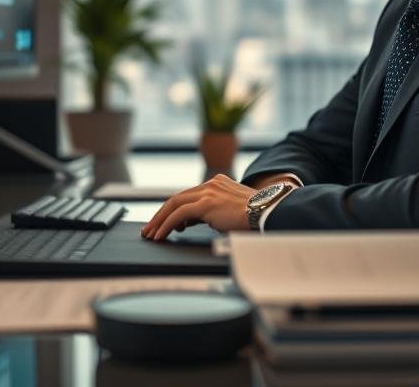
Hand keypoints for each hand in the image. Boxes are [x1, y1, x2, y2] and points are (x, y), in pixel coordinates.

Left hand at [141, 174, 255, 241]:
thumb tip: (191, 222)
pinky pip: (179, 214)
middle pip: (177, 198)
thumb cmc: (254, 216)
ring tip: (151, 234)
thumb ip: (211, 212)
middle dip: (160, 215)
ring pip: (174, 204)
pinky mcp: (206, 203)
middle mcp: (210, 184)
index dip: (174, 210)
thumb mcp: (229, 210)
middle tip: (150, 228)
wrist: (268, 212)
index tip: (165, 222)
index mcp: (217, 183)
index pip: (188, 196)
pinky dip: (166, 225)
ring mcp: (208, 192)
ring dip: (160, 221)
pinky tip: (161, 235)